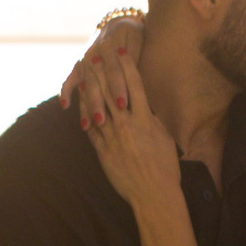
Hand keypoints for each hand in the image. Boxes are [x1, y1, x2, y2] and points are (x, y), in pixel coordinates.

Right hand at [60, 14, 144, 128]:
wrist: (121, 23)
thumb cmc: (137, 39)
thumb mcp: (140, 46)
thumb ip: (138, 65)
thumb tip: (148, 90)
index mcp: (112, 47)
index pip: (115, 71)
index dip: (118, 87)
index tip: (123, 105)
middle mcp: (95, 53)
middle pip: (96, 81)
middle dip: (98, 102)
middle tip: (102, 121)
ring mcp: (85, 60)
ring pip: (84, 84)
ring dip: (85, 105)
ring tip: (87, 125)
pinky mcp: (78, 66)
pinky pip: (69, 79)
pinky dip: (66, 91)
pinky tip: (65, 106)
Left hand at [81, 48, 181, 210]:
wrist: (153, 194)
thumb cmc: (165, 168)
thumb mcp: (165, 139)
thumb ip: (153, 121)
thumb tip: (147, 109)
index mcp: (145, 119)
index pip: (134, 85)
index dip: (127, 65)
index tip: (121, 50)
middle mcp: (126, 124)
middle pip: (110, 90)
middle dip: (102, 69)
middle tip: (95, 54)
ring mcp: (112, 137)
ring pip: (96, 105)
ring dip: (90, 86)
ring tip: (84, 71)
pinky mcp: (102, 150)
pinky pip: (90, 127)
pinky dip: (84, 112)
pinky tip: (80, 102)